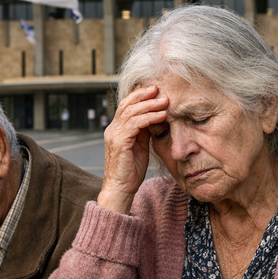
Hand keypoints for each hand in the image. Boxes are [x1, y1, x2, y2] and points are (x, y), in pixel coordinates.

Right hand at [97, 85, 168, 214]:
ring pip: (132, 112)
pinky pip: (135, 124)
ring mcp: (114, 135)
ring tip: (165, 101)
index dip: (139, 96)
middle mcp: (112, 129)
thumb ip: (144, 131)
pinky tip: (161, 116)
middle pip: (127, 104)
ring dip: (150, 105)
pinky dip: (149, 118)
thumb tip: (157, 116)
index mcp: (116, 129)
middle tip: (160, 89)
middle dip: (144, 95)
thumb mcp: (140, 145)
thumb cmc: (132, 170)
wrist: (121, 189)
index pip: (126, 105)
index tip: (155, 90)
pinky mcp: (119, 142)